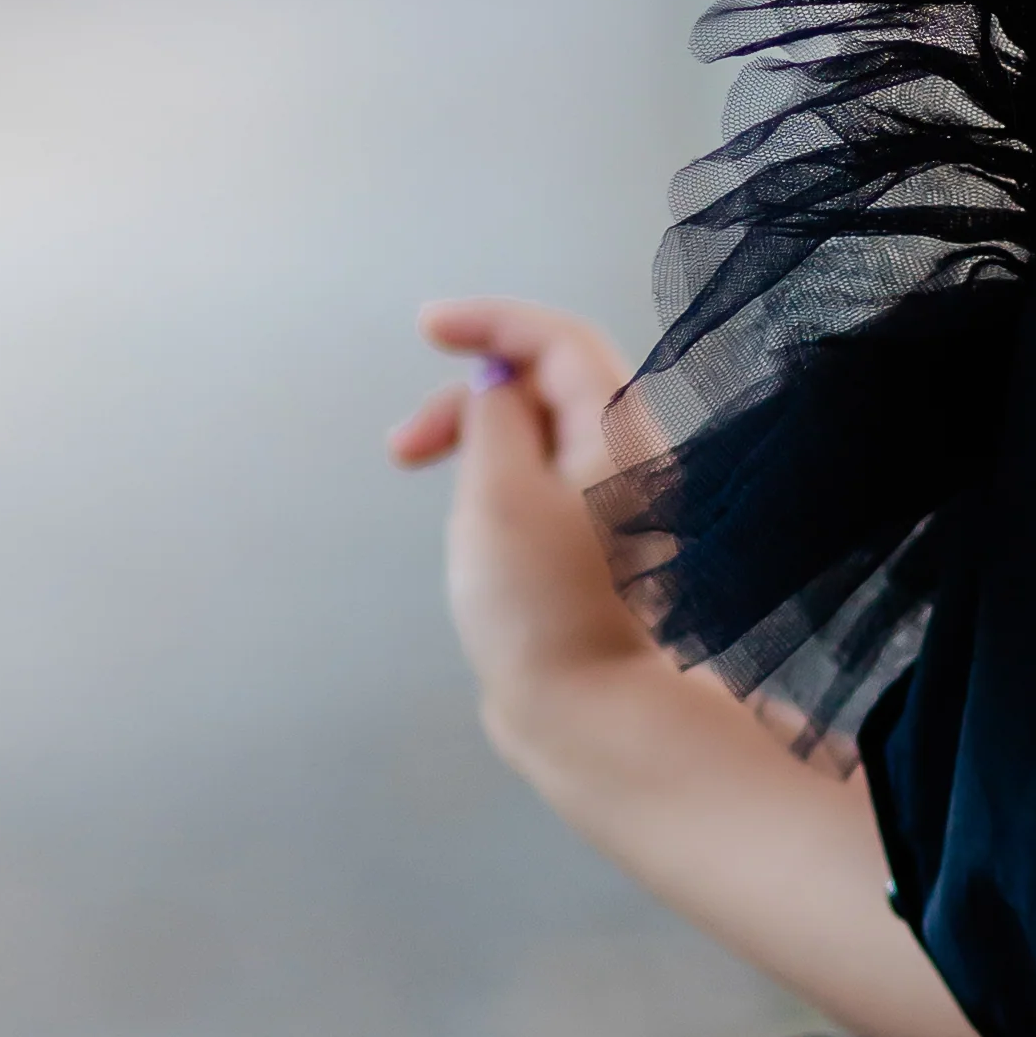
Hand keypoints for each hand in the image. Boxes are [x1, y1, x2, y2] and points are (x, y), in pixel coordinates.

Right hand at [389, 297, 652, 735]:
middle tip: (404, 448)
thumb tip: (497, 387)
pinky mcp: (597, 553)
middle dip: (470, 395)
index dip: (491, 320)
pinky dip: (499, 480)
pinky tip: (473, 532)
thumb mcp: (498, 492)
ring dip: (479, 441)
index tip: (428, 327)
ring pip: (543, 438)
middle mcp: (631, 461)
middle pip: (549, 385)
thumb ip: (494, 419)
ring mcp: (618, 510)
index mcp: (619, 433)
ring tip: (436, 502)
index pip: (559, 338)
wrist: (591, 716)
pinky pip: (545, 484)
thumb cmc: (540, 607)